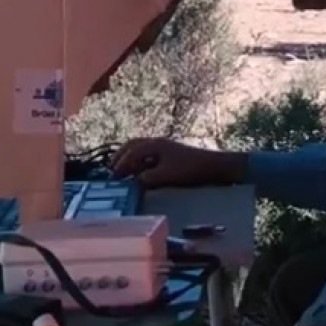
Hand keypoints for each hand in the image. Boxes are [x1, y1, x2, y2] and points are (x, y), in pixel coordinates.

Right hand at [110, 138, 246, 188]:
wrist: (213, 166)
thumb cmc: (189, 169)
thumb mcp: (166, 176)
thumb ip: (147, 179)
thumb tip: (133, 183)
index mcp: (155, 145)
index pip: (132, 152)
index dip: (121, 164)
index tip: (113, 177)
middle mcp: (158, 143)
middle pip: (133, 146)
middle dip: (122, 157)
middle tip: (113, 170)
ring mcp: (164, 148)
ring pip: (141, 150)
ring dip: (131, 160)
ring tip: (123, 173)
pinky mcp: (170, 155)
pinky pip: (149, 156)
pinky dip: (141, 163)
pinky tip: (140, 174)